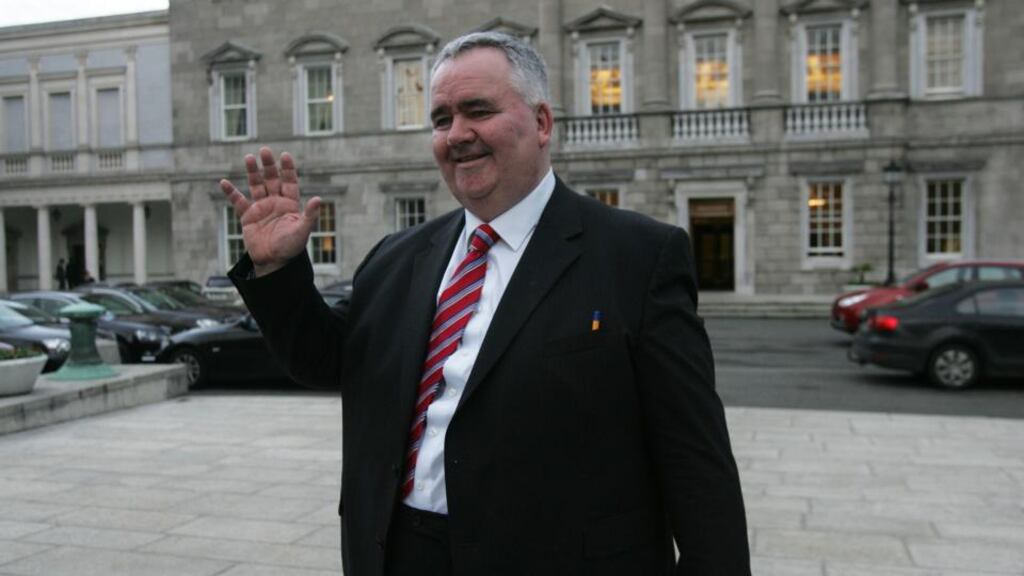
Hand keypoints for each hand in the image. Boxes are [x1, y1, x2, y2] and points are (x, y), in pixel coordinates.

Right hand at [220, 146, 321, 276]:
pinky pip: (238, 201)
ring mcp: (261, 208)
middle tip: (264, 150)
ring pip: (256, 185)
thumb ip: (309, 215)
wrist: (274, 262)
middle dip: (268, 165)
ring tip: (249, 157)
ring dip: (252, 172)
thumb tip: (318, 199)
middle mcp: (275, 202)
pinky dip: (231, 192)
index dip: (287, 169)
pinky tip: (224, 182)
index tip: (285, 155)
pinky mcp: (248, 216)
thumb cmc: (291, 247)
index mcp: (290, 204)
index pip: (289, 182)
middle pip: (272, 179)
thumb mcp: (302, 231)